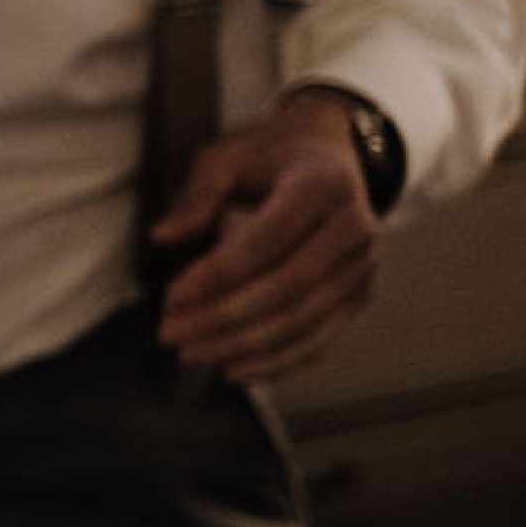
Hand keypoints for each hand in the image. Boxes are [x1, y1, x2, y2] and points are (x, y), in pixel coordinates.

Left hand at [149, 94, 378, 382]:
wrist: (335, 153)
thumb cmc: (272, 155)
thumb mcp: (230, 155)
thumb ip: (198, 194)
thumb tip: (163, 237)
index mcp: (322, 185)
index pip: (266, 242)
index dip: (217, 276)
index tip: (171, 298)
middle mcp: (354, 227)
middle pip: (286, 288)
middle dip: (223, 318)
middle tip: (170, 334)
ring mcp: (362, 266)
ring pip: (303, 320)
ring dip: (243, 346)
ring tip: (191, 354)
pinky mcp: (359, 295)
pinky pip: (320, 339)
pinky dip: (278, 362)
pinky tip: (234, 372)